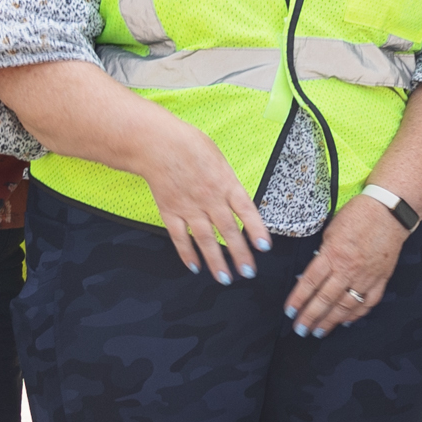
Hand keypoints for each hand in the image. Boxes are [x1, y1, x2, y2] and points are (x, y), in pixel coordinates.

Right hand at [134, 113, 271, 283]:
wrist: (156, 144)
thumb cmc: (190, 145)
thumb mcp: (219, 159)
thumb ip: (229, 182)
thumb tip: (238, 202)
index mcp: (225, 183)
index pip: (246, 210)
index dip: (256, 230)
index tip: (264, 247)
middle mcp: (210, 199)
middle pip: (227, 231)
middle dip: (239, 253)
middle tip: (248, 272)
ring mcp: (189, 207)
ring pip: (205, 239)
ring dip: (216, 261)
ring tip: (225, 278)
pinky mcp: (170, 212)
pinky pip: (180, 237)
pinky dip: (187, 253)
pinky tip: (195, 267)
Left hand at [289, 195, 409, 335]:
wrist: (390, 211)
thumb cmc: (359, 215)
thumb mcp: (332, 229)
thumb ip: (324, 253)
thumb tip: (315, 273)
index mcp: (333, 254)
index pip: (310, 282)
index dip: (298, 299)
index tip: (290, 312)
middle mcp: (349, 269)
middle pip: (325, 299)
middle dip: (311, 316)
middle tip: (300, 329)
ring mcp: (367, 276)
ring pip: (346, 305)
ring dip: (331, 320)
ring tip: (319, 331)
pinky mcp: (381, 279)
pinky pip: (368, 302)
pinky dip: (357, 314)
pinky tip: (346, 321)